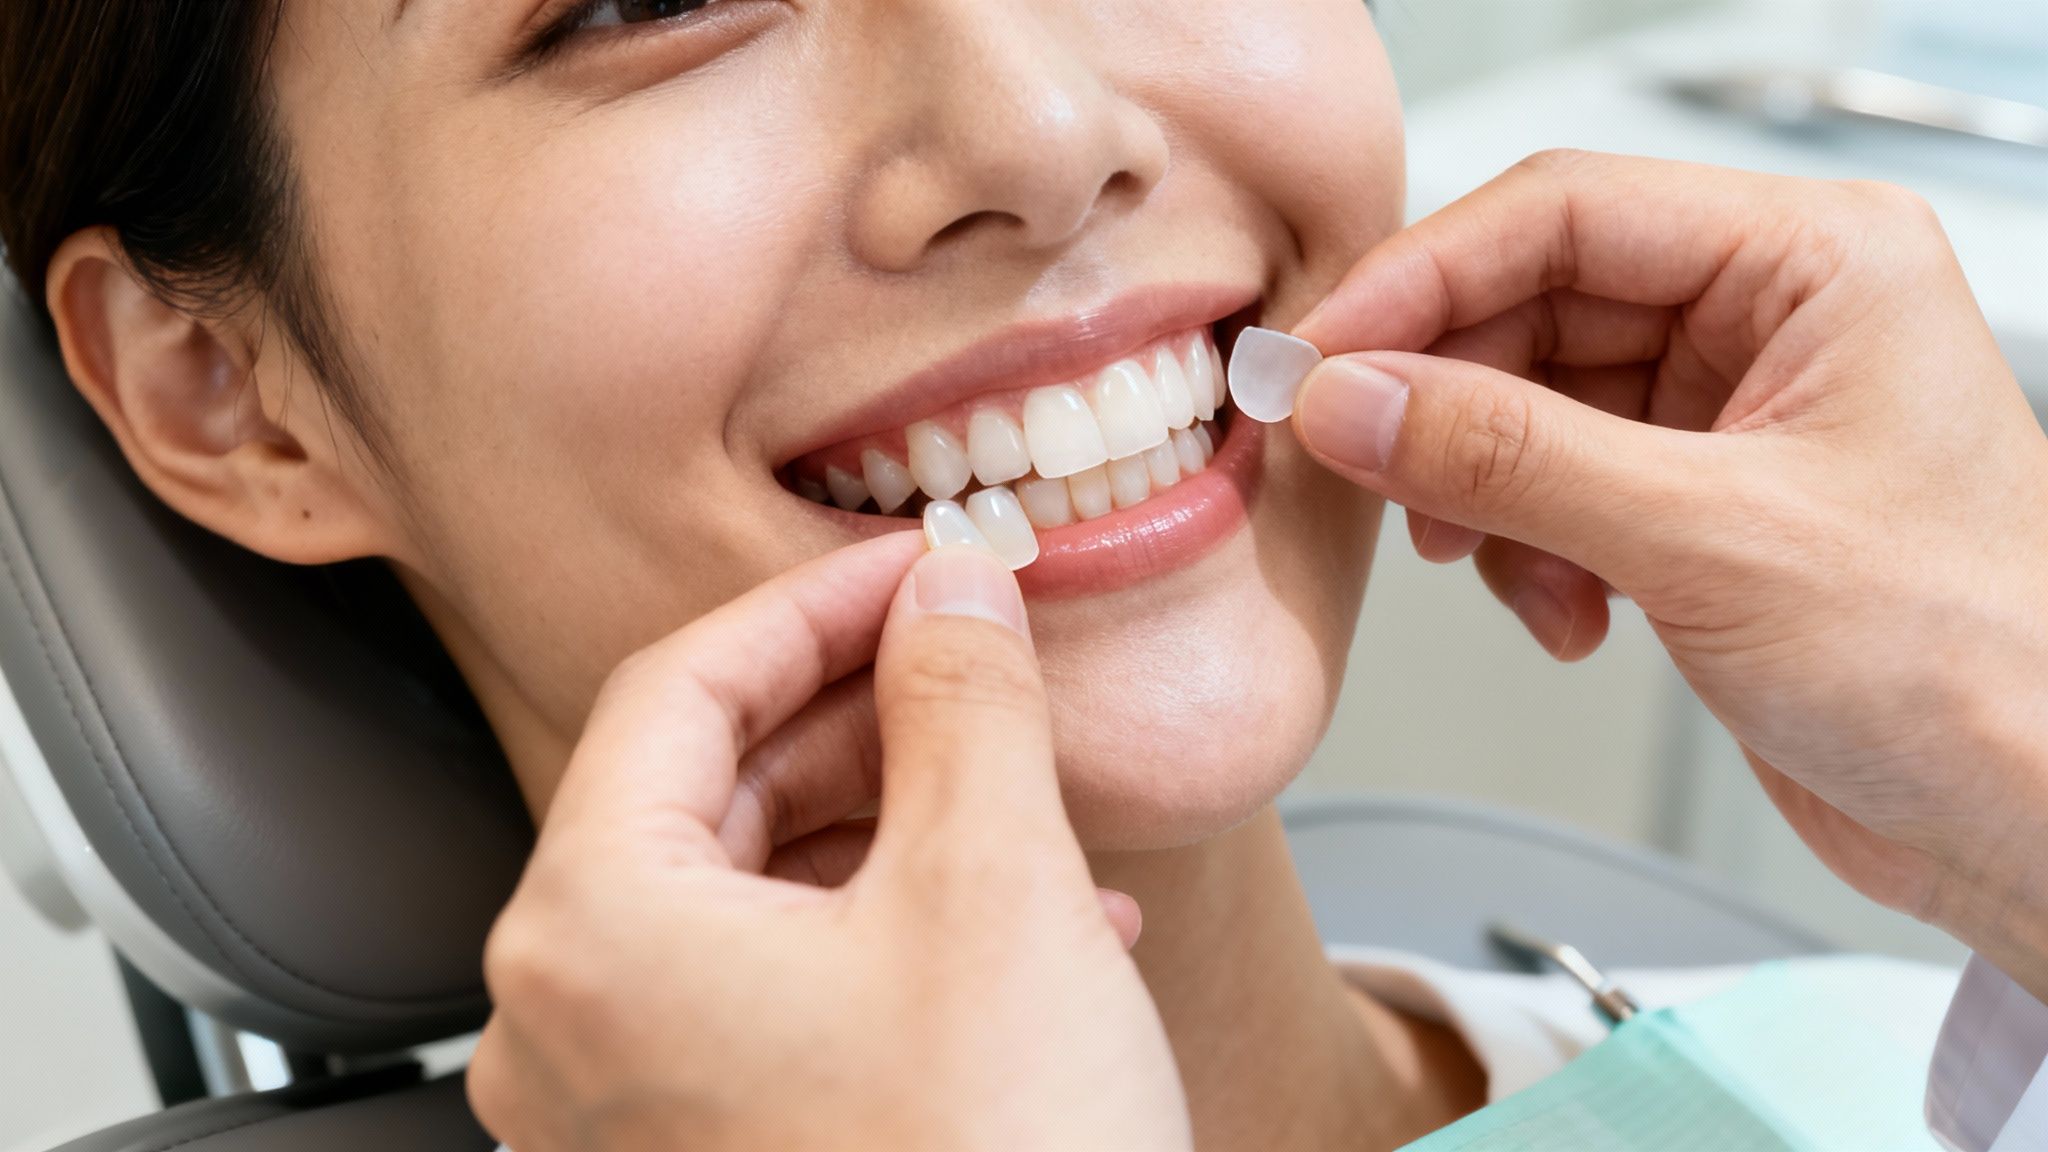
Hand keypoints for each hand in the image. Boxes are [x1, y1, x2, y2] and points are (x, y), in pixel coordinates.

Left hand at [466, 535, 1188, 1151]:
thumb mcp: (996, 886)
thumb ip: (962, 698)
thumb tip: (954, 586)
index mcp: (589, 935)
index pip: (676, 688)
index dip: (814, 602)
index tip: (918, 566)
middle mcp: (570, 1026)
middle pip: (712, 790)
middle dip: (869, 717)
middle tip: (979, 666)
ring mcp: (626, 1108)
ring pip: (759, 893)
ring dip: (904, 825)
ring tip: (1032, 803)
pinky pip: (781, 994)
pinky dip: (898, 933)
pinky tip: (1036, 925)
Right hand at [1292, 150, 2047, 992]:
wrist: (2029, 817)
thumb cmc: (1975, 667)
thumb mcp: (1711, 544)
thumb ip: (1512, 459)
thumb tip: (1355, 401)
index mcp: (1816, 262)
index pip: (1567, 214)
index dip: (1425, 277)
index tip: (1323, 354)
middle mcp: (1772, 317)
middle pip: (1533, 305)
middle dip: (1443, 400)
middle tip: (1356, 460)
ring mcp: (1731, 411)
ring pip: (1527, 403)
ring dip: (1485, 492)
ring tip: (1489, 564)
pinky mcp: (1698, 501)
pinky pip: (1552, 485)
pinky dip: (1529, 551)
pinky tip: (1569, 615)